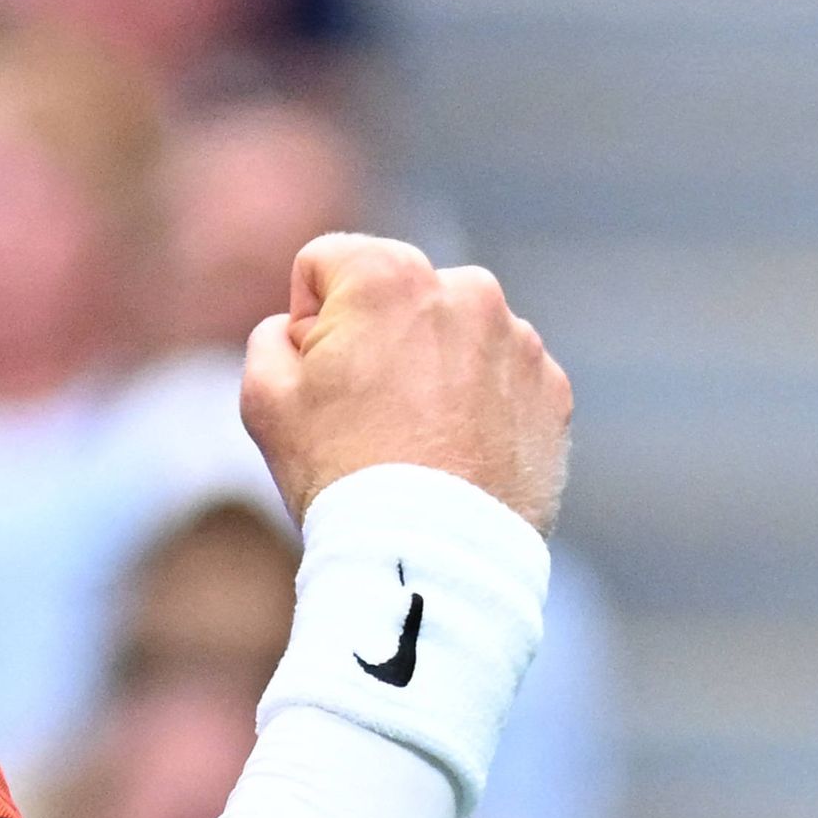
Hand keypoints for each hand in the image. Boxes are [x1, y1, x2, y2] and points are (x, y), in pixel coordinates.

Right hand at [240, 233, 569, 532]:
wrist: (434, 555)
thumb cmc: (340, 473)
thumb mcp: (264, 397)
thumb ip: (271, 336)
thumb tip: (299, 328)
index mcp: (390, 275)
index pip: (327, 262)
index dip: (306, 319)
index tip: (318, 376)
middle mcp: (467, 290)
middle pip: (398, 296)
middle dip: (377, 338)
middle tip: (365, 415)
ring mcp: (519, 341)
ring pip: (454, 337)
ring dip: (432, 370)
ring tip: (415, 443)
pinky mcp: (553, 390)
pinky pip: (501, 379)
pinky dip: (479, 406)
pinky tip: (455, 457)